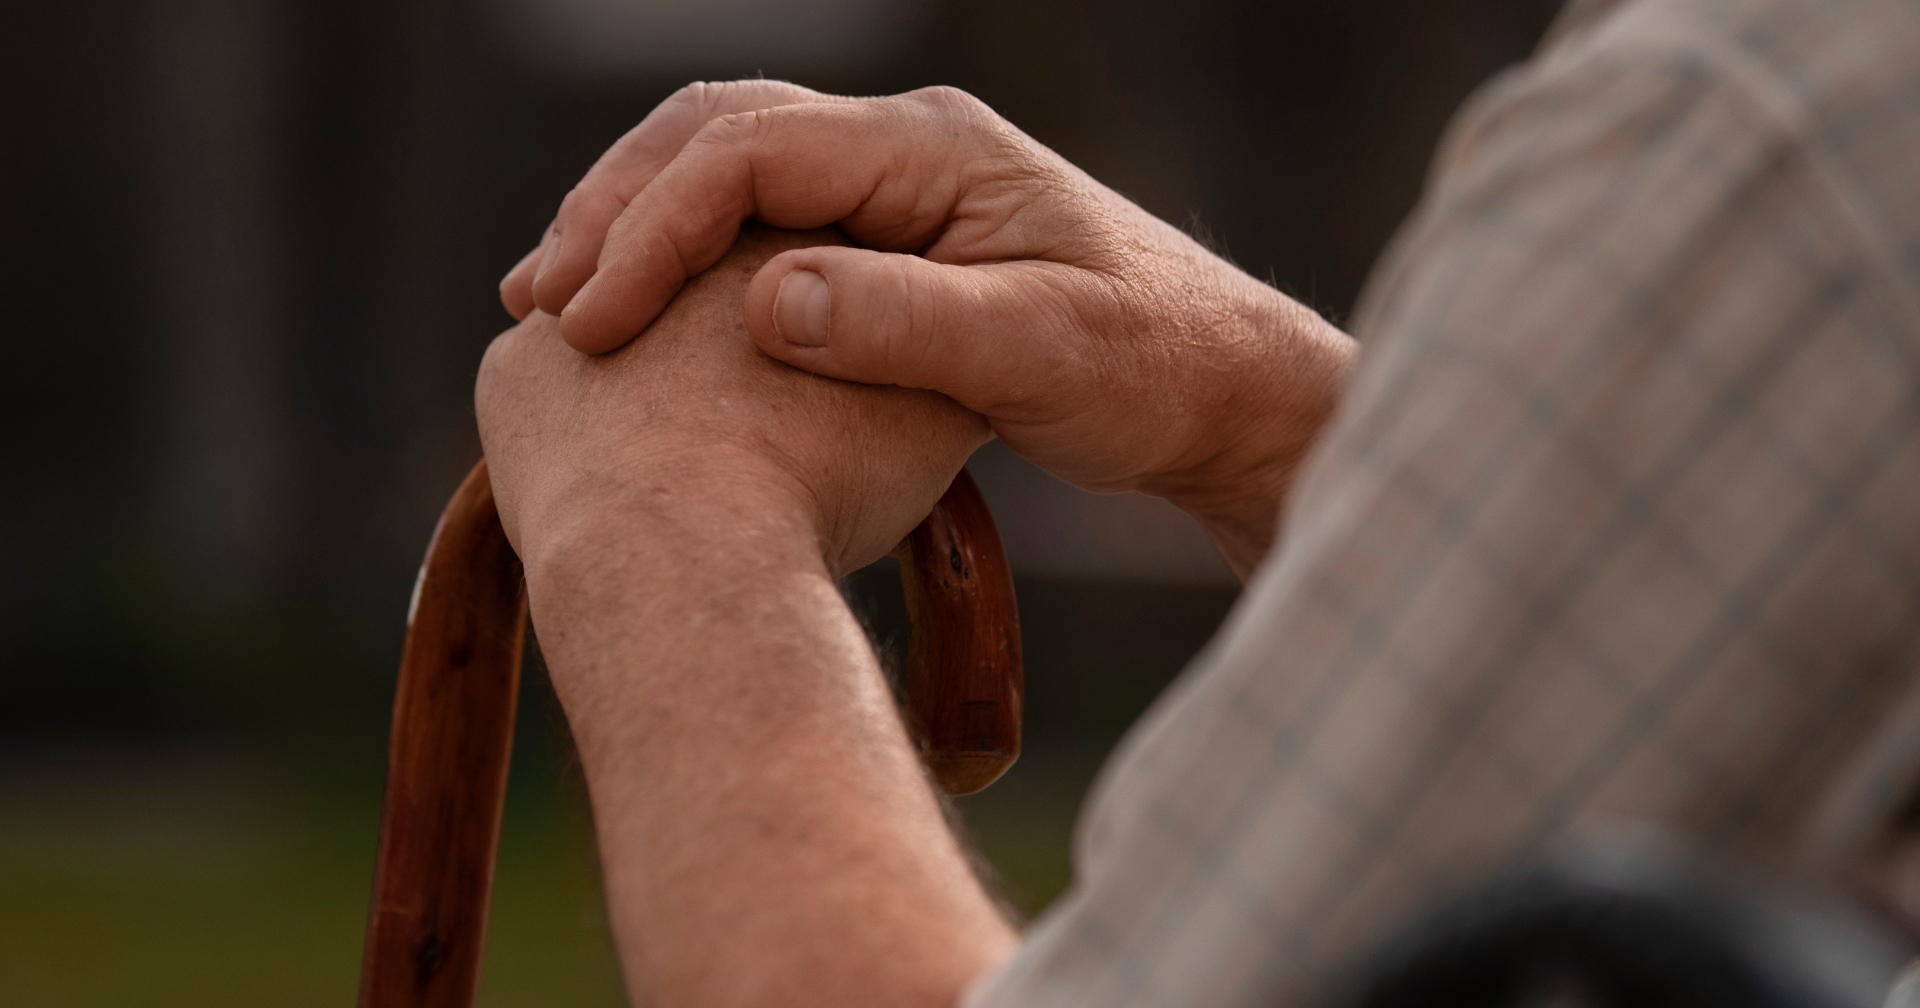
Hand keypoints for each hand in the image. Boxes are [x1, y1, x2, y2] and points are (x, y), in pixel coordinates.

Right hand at [499, 81, 1353, 575]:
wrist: (1219, 388)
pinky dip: (686, 263)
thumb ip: (910, 325)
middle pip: (716, 136)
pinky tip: (644, 322)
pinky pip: (759, 225)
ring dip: (636, 229)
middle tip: (537, 302)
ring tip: (558, 306)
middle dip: (615, 212)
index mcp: (934, 148)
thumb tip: (769, 300)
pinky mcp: (892, 242)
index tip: (589, 320)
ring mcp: (895, 190)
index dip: (652, 227)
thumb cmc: (1150, 367)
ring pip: (726, 173)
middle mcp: (905, 148)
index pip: (750, 150)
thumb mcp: (1042, 353)